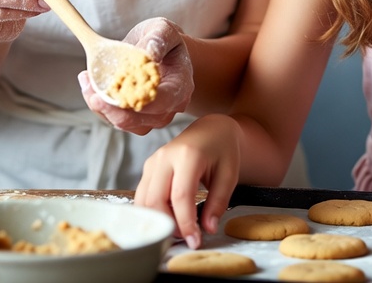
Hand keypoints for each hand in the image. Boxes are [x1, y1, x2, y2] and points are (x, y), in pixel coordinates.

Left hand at [78, 18, 194, 134]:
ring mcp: (151, 116)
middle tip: (93, 92)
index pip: (164, 100)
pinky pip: (114, 119)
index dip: (142, 99)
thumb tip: (149, 54)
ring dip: (102, 108)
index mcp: (180, 85)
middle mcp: (169, 107)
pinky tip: (88, 85)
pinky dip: (99, 106)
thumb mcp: (163, 30)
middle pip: (142, 119)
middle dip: (114, 109)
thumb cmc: (162, 40)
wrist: (157, 50)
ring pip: (125, 123)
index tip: (119, 91)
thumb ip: (159, 39)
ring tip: (86, 82)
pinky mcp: (133, 118)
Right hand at [135, 114, 240, 248]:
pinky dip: (153, 211)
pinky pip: (142, 196)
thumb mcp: (229, 175)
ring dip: (159, 220)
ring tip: (180, 227)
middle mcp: (165, 156)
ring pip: (144, 200)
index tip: (195, 241)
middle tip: (187, 236)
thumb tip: (208, 228)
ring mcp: (153, 161)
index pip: (180, 196)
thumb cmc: (222, 150)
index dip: (186, 223)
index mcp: (188, 155)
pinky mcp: (148, 167)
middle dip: (169, 225)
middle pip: (155, 200)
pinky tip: (170, 215)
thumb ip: (218, 202)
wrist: (211, 129)